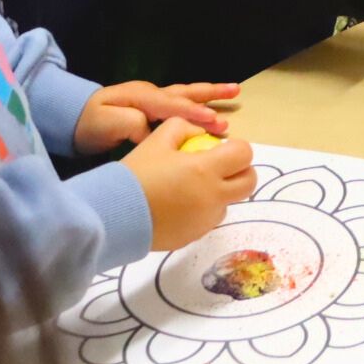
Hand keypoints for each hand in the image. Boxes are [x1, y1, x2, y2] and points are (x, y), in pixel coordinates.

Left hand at [73, 81, 238, 153]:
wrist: (72, 118)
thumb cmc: (89, 122)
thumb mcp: (105, 123)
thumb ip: (129, 124)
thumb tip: (150, 129)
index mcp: (141, 97)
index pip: (173, 105)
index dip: (194, 113)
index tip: (215, 121)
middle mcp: (150, 93)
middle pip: (186, 92)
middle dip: (211, 95)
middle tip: (236, 96)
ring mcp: (152, 98)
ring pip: (186, 94)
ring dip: (210, 94)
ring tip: (234, 91)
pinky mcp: (152, 107)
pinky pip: (180, 103)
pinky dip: (198, 102)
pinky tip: (211, 106)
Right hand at [125, 122, 254, 249]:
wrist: (115, 214)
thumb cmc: (136, 174)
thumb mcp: (156, 141)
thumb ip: (182, 128)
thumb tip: (201, 131)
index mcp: (206, 169)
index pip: (244, 154)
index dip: (237, 148)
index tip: (222, 149)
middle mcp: (213, 196)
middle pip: (249, 183)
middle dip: (242, 171)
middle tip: (222, 167)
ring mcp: (206, 219)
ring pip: (230, 203)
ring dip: (221, 193)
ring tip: (194, 187)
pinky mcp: (196, 235)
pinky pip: (209, 220)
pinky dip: (204, 211)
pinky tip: (180, 205)